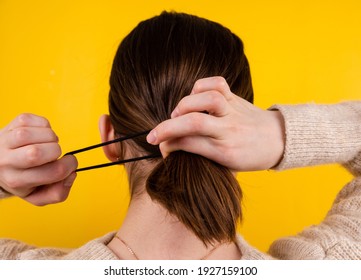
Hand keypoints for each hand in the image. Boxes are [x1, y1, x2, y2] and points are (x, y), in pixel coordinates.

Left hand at [0, 113, 77, 205]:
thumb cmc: (22, 178)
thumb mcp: (37, 195)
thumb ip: (58, 193)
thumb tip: (71, 174)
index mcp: (17, 181)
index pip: (54, 172)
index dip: (70, 165)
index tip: (70, 162)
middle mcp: (7, 162)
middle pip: (37, 153)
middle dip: (56, 151)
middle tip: (54, 153)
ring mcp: (5, 141)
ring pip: (33, 134)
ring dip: (50, 136)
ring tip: (47, 143)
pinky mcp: (10, 125)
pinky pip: (32, 120)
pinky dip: (43, 125)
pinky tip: (40, 134)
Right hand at [147, 76, 284, 170]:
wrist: (279, 140)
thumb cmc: (251, 157)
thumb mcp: (227, 165)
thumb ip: (202, 155)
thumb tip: (174, 146)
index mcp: (227, 152)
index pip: (191, 145)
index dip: (169, 145)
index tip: (160, 146)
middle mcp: (229, 130)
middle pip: (195, 123)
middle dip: (166, 128)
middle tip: (152, 136)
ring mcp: (233, 111)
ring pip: (207, 100)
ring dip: (185, 105)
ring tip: (177, 115)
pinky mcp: (236, 98)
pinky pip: (217, 84)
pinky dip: (200, 87)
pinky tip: (193, 97)